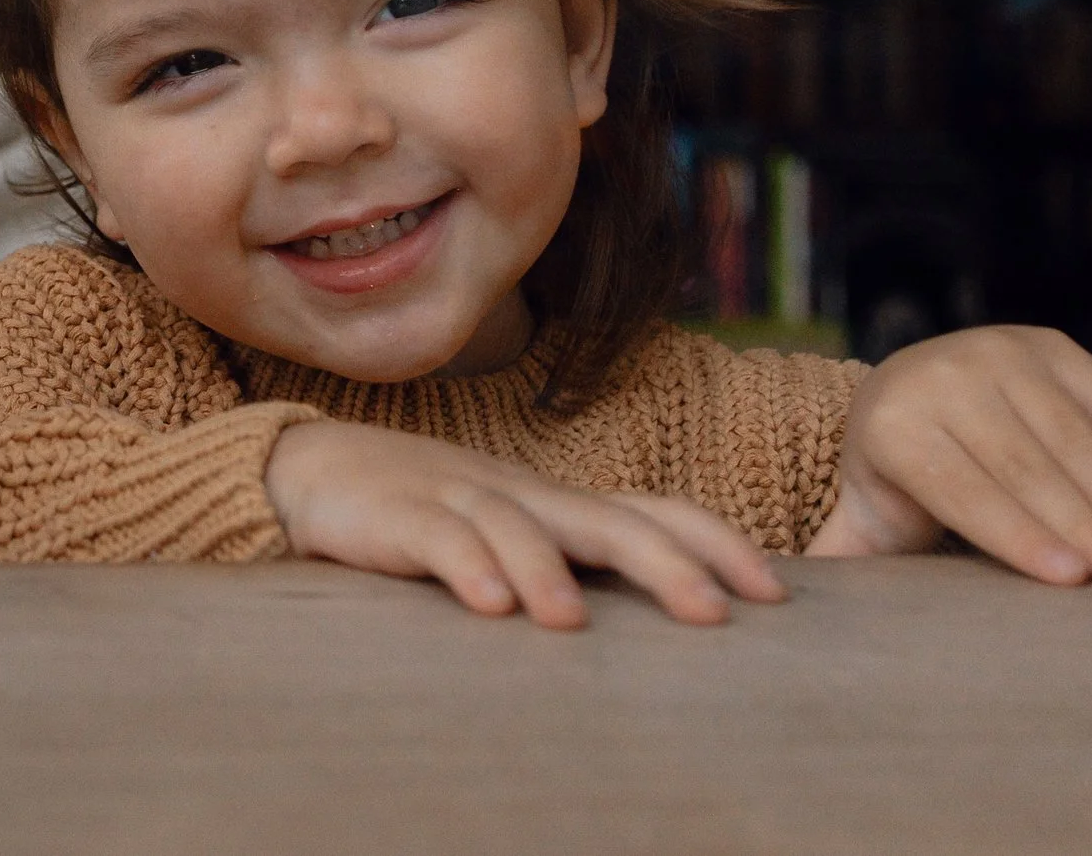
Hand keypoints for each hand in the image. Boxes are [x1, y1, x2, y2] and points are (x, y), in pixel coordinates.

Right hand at [263, 420, 785, 626]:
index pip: (653, 511)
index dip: (716, 544)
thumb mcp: (510, 536)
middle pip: (608, 520)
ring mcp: (461, 500)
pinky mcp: (400, 516)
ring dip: (548, 573)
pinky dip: (466, 567)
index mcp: (557, 504)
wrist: (317, 469)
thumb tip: (660, 619)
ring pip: (518, 527)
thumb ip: (571, 565)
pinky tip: (487, 604)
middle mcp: (523, 496)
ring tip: (572, 620)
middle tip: (716, 614)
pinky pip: (438, 539)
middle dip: (666, 565)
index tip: (774, 592)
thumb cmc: (428, 513)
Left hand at [807, 325, 1091, 586]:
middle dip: (1084, 527)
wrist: (920, 392)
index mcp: (890, 422)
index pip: (962, 487)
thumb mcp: (870, 514)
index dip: (1015, 534)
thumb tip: (795, 606)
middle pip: (1024, 464)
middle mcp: (941, 373)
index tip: (1069, 581)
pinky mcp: (1049, 343)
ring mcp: (999, 349)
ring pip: (1071, 436)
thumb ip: (846, 560)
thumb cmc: (905, 479)